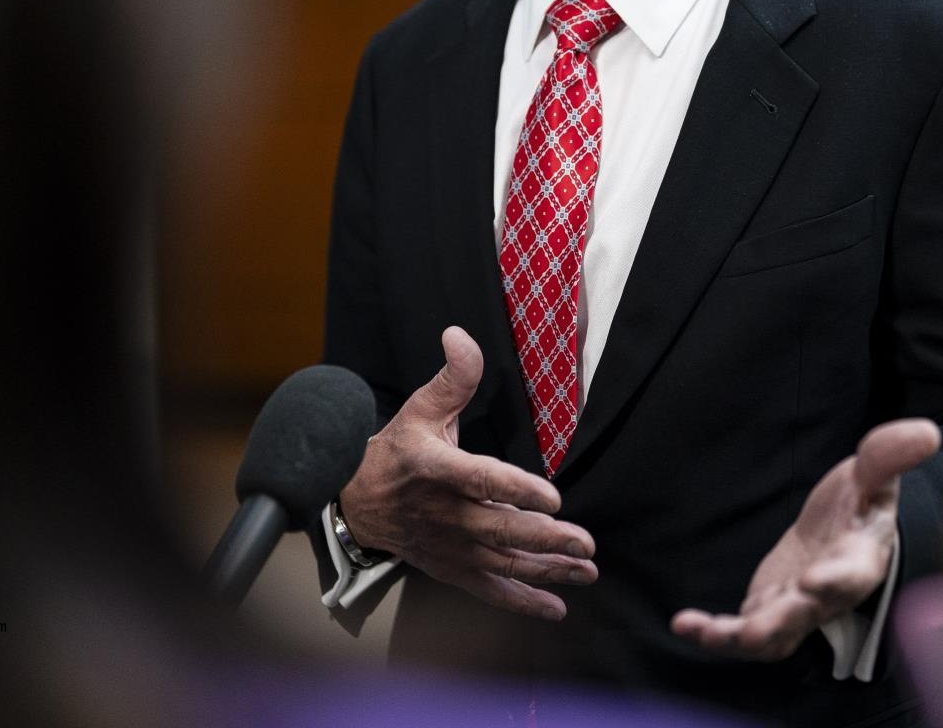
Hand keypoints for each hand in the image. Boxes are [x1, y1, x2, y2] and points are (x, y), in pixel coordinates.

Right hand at [338, 326, 597, 619]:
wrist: (357, 502)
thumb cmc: (397, 451)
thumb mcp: (420, 408)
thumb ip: (452, 377)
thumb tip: (461, 335)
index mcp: (436, 469)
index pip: (481, 480)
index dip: (517, 489)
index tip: (553, 497)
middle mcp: (443, 513)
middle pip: (499, 530)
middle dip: (545, 539)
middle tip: (584, 543)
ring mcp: (447, 546)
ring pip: (501, 563)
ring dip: (546, 570)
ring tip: (585, 571)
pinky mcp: (450, 569)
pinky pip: (488, 590)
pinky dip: (522, 602)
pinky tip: (556, 607)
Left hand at [670, 418, 940, 660]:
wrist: (843, 530)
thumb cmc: (860, 504)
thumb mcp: (872, 475)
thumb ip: (889, 456)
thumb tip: (925, 432)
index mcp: (859, 558)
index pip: (852, 574)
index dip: (835, 581)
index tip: (815, 582)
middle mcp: (828, 594)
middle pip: (806, 615)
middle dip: (780, 622)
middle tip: (752, 629)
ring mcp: (796, 609)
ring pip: (773, 636)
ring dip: (739, 638)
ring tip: (706, 632)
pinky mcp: (768, 611)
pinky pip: (741, 633)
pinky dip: (713, 633)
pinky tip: (684, 623)